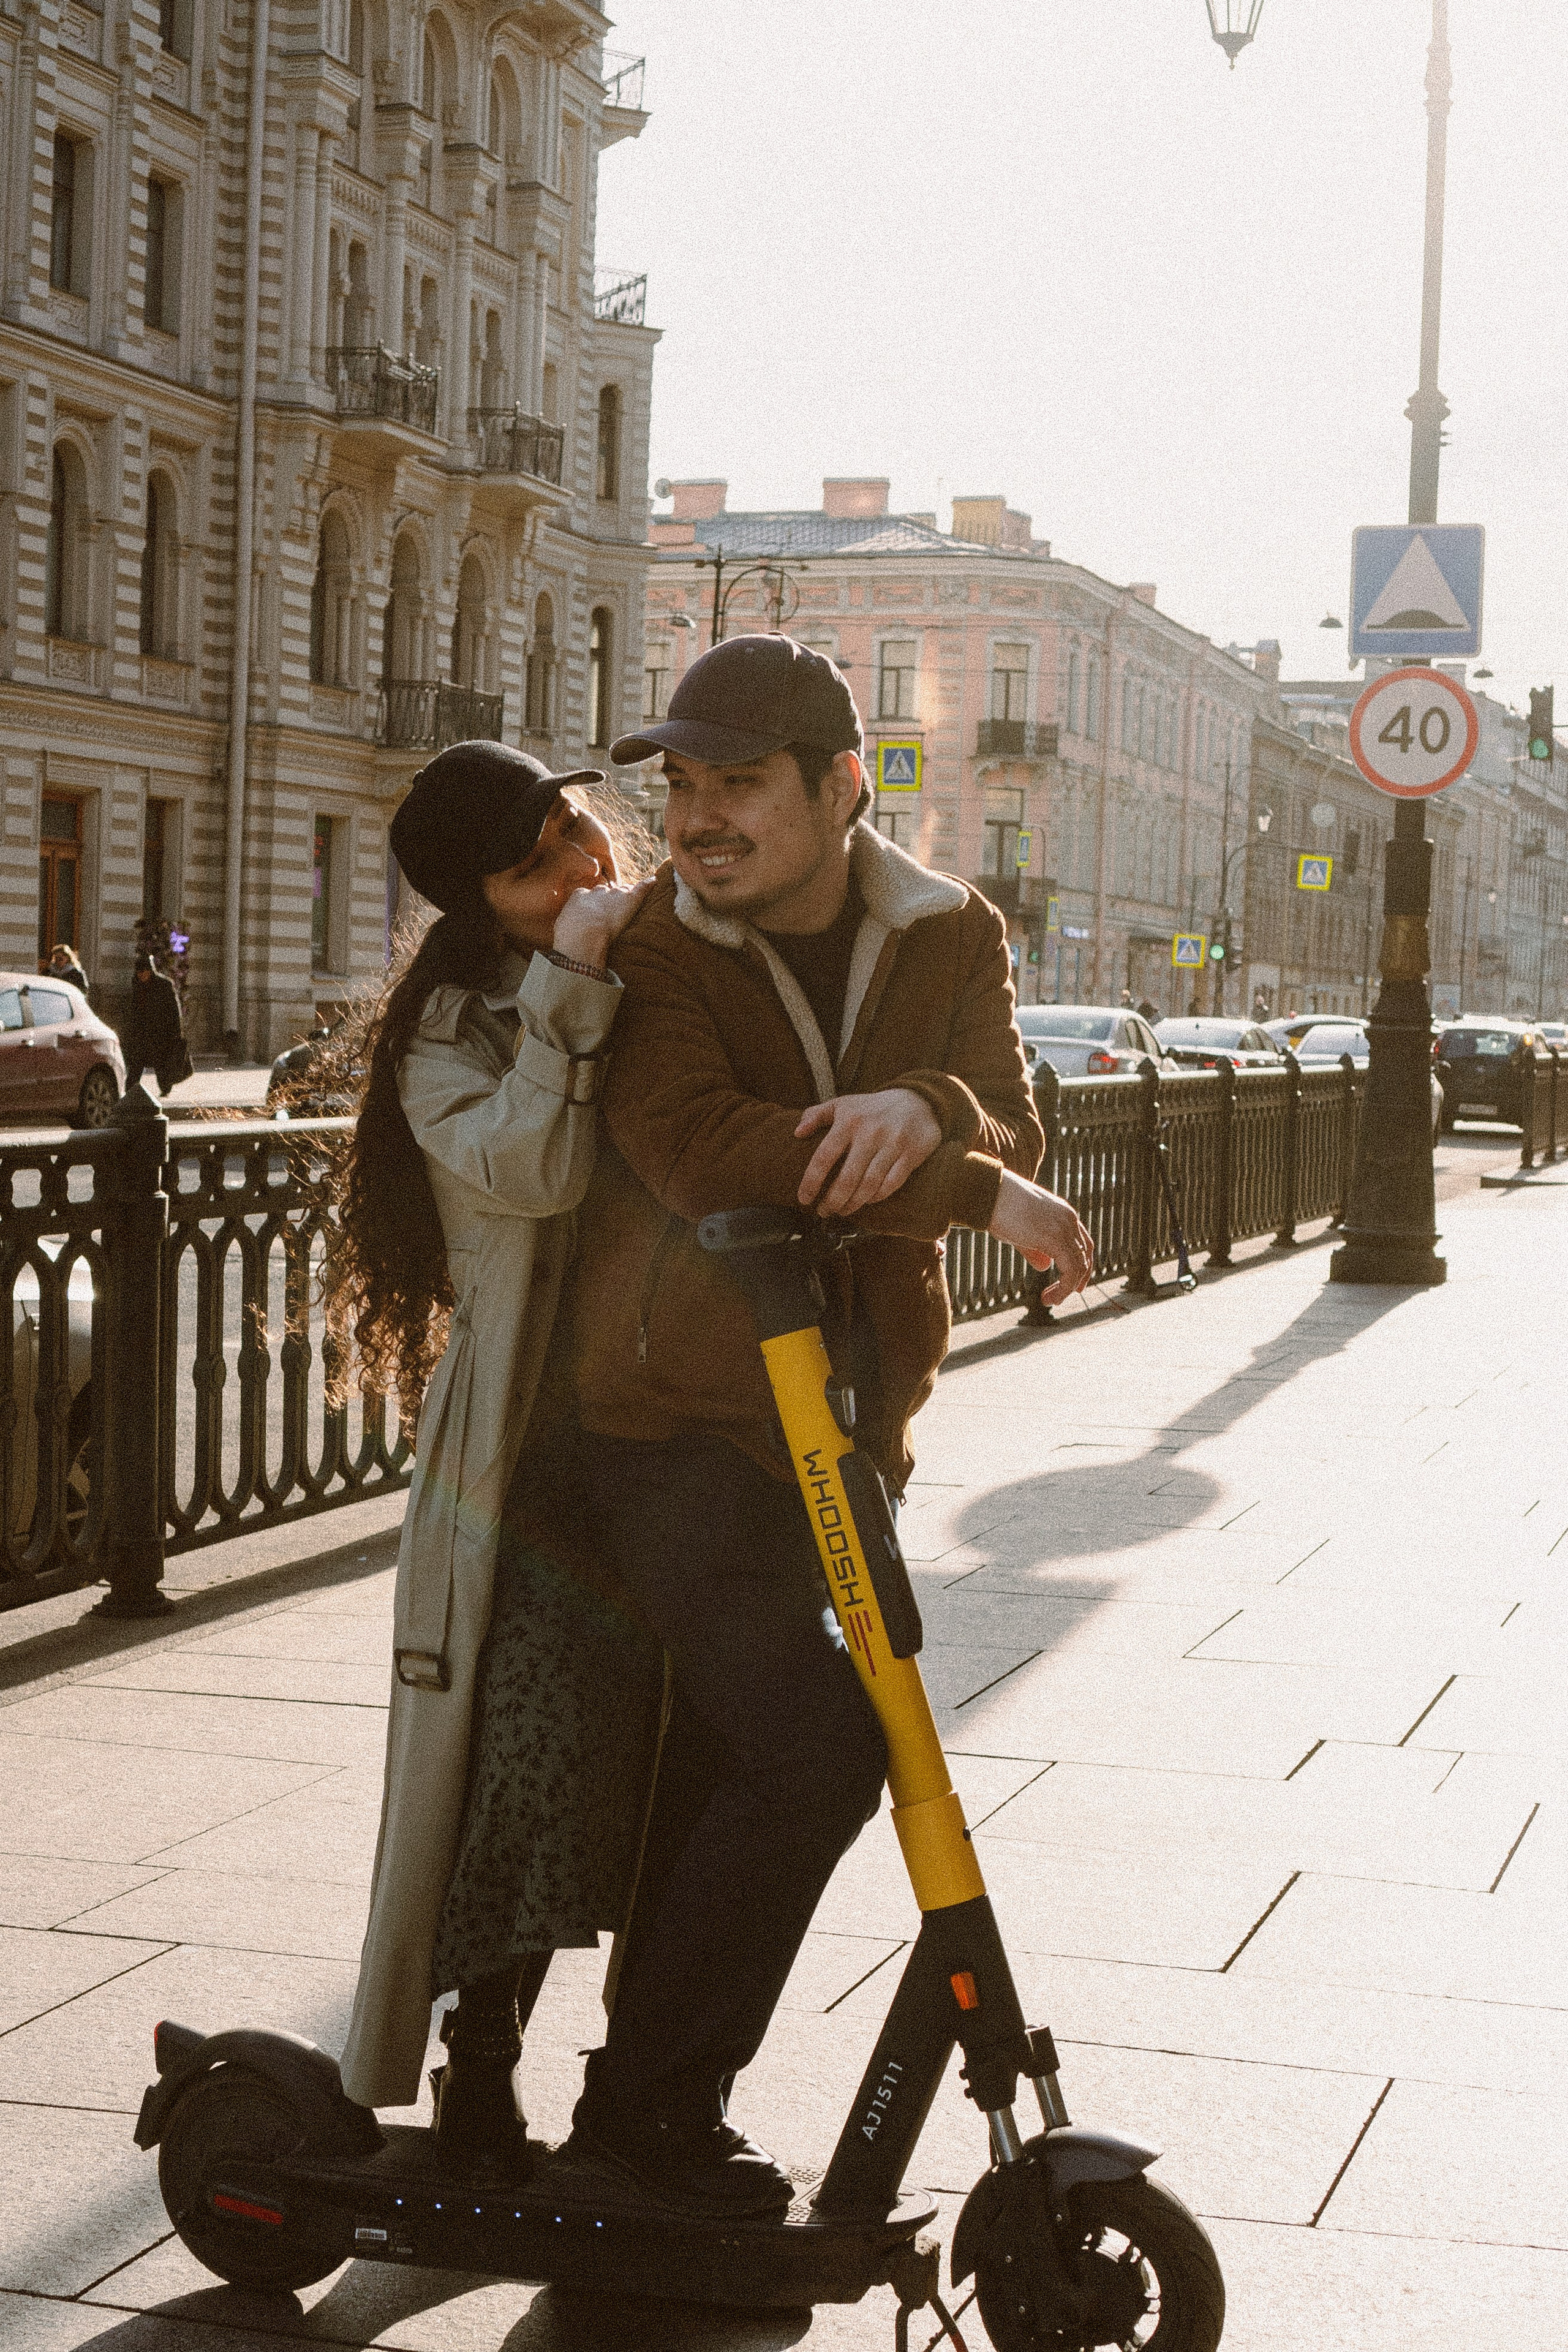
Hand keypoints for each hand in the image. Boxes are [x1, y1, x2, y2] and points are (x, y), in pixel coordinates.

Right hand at [551, 876, 655, 969]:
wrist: (584, 935)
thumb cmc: (570, 936)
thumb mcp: (562, 927)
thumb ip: (567, 923)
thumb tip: (566, 928)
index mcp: (579, 895)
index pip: (589, 894)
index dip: (594, 904)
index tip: (596, 913)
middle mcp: (597, 891)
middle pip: (607, 892)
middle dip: (610, 900)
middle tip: (613, 912)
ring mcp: (615, 894)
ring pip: (623, 891)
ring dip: (626, 898)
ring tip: (629, 906)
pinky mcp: (631, 899)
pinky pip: (642, 888)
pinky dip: (648, 884)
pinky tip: (653, 881)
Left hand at [795, 1088, 942, 1215]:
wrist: (917, 1101)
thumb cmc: (872, 1108)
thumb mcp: (842, 1104)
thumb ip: (816, 1115)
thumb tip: (797, 1132)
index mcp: (848, 1121)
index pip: (824, 1157)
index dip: (811, 1182)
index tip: (804, 1199)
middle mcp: (870, 1133)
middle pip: (847, 1178)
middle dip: (833, 1201)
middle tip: (824, 1212)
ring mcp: (892, 1144)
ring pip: (869, 1185)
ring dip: (853, 1204)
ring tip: (843, 1211)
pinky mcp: (911, 1154)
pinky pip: (891, 1184)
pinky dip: (877, 1196)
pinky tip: (867, 1201)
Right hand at [988, 1170, 1093, 1304]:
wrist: (989, 1193)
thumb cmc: (998, 1209)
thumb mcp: (1020, 1232)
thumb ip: (1035, 1249)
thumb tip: (1045, 1267)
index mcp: (1063, 1213)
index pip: (1083, 1243)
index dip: (1082, 1265)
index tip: (1075, 1283)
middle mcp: (1068, 1219)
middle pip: (1085, 1254)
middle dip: (1076, 1279)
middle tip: (1061, 1297)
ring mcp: (1063, 1228)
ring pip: (1079, 1265)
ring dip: (1067, 1287)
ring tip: (1051, 1300)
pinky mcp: (1054, 1239)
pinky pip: (1070, 1270)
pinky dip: (1064, 1287)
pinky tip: (1050, 1298)